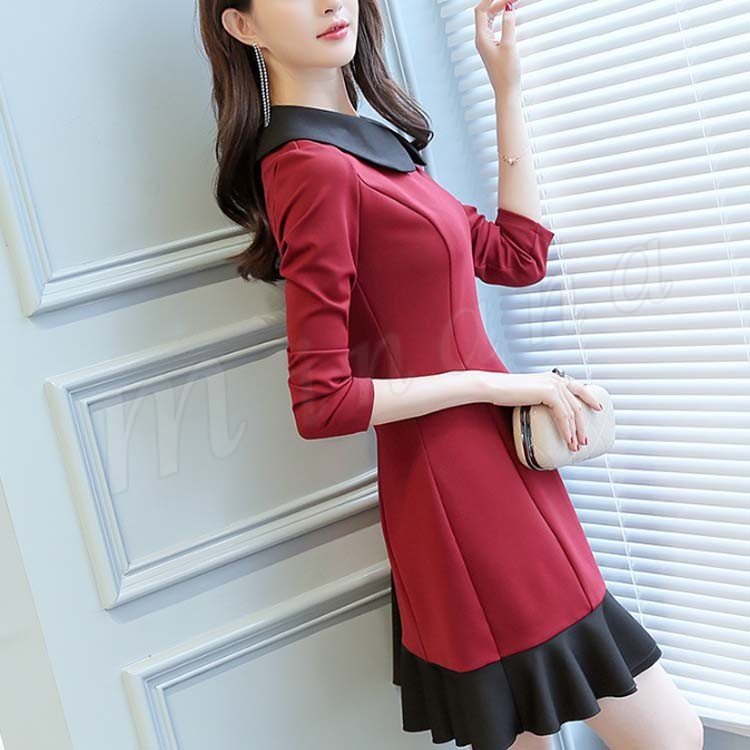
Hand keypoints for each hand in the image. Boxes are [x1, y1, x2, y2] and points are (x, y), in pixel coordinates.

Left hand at [474, 0, 520, 97]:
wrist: (506, 91)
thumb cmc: (506, 74)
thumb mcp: (509, 46)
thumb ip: (508, 25)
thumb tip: (508, 9)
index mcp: (481, 38)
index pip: (481, 11)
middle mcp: (482, 40)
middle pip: (486, 13)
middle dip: (498, 2)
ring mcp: (487, 43)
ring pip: (491, 19)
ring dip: (500, 9)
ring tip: (513, 2)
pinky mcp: (493, 47)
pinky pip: (495, 27)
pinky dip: (502, 18)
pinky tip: (510, 15)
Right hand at [482, 370, 603, 451]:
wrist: (495, 387)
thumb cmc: (507, 392)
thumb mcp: (530, 394)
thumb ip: (543, 398)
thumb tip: (549, 412)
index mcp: (553, 378)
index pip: (578, 388)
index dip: (590, 398)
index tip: (598, 408)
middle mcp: (556, 380)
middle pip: (578, 404)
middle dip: (582, 425)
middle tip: (584, 440)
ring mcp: (554, 385)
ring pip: (573, 412)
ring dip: (575, 431)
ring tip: (575, 445)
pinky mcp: (549, 392)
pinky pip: (563, 415)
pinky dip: (566, 429)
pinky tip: (567, 439)